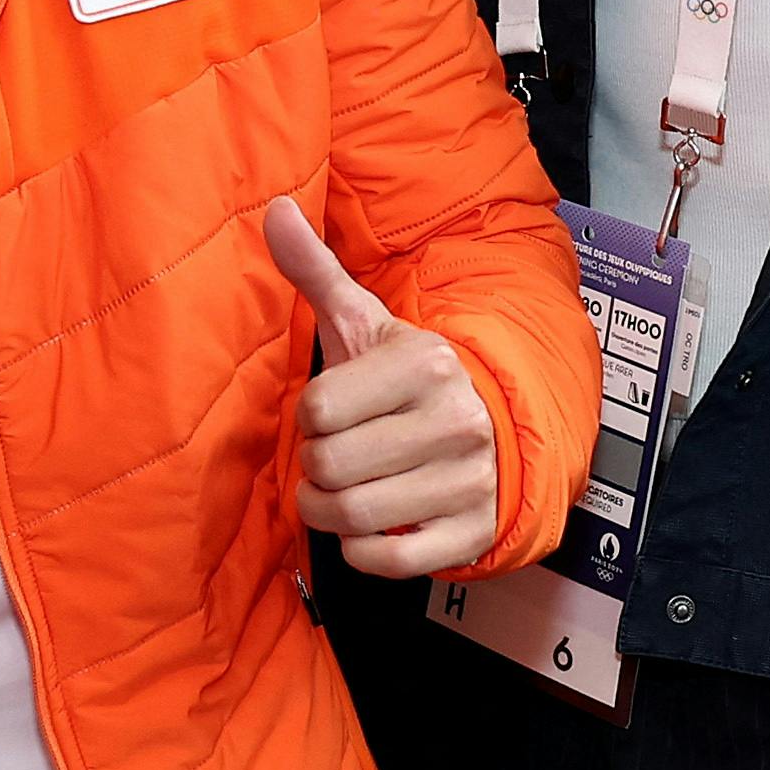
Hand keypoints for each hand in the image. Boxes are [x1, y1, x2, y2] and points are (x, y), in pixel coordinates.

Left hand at [263, 198, 501, 577]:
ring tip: (340, 490)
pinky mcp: (471, 533)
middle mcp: (453, 422)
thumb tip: (274, 207)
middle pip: (329, 465)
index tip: (331, 411)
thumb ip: (316, 269)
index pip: (317, 409)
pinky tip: (370, 525)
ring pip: (352, 516)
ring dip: (327, 511)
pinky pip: (387, 562)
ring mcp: (468, 482)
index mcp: (423, 364)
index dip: (309, 416)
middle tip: (330, 457)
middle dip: (313, 467)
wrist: (496, 429)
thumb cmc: (408, 378)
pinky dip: (362, 551)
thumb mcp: (365, 320)